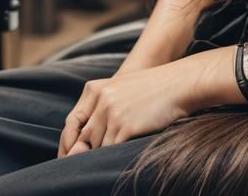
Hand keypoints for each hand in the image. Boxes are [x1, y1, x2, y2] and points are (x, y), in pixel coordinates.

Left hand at [57, 48, 234, 156]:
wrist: (178, 84)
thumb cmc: (152, 89)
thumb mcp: (121, 91)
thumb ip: (101, 110)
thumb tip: (81, 144)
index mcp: (96, 89)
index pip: (72, 122)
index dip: (68, 143)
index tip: (68, 157)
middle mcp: (101, 100)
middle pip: (84, 137)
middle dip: (86, 152)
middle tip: (86, 165)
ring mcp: (112, 113)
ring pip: (97, 146)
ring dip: (103, 153)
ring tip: (112, 155)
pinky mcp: (124, 126)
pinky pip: (111, 150)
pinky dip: (114, 155)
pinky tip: (122, 154)